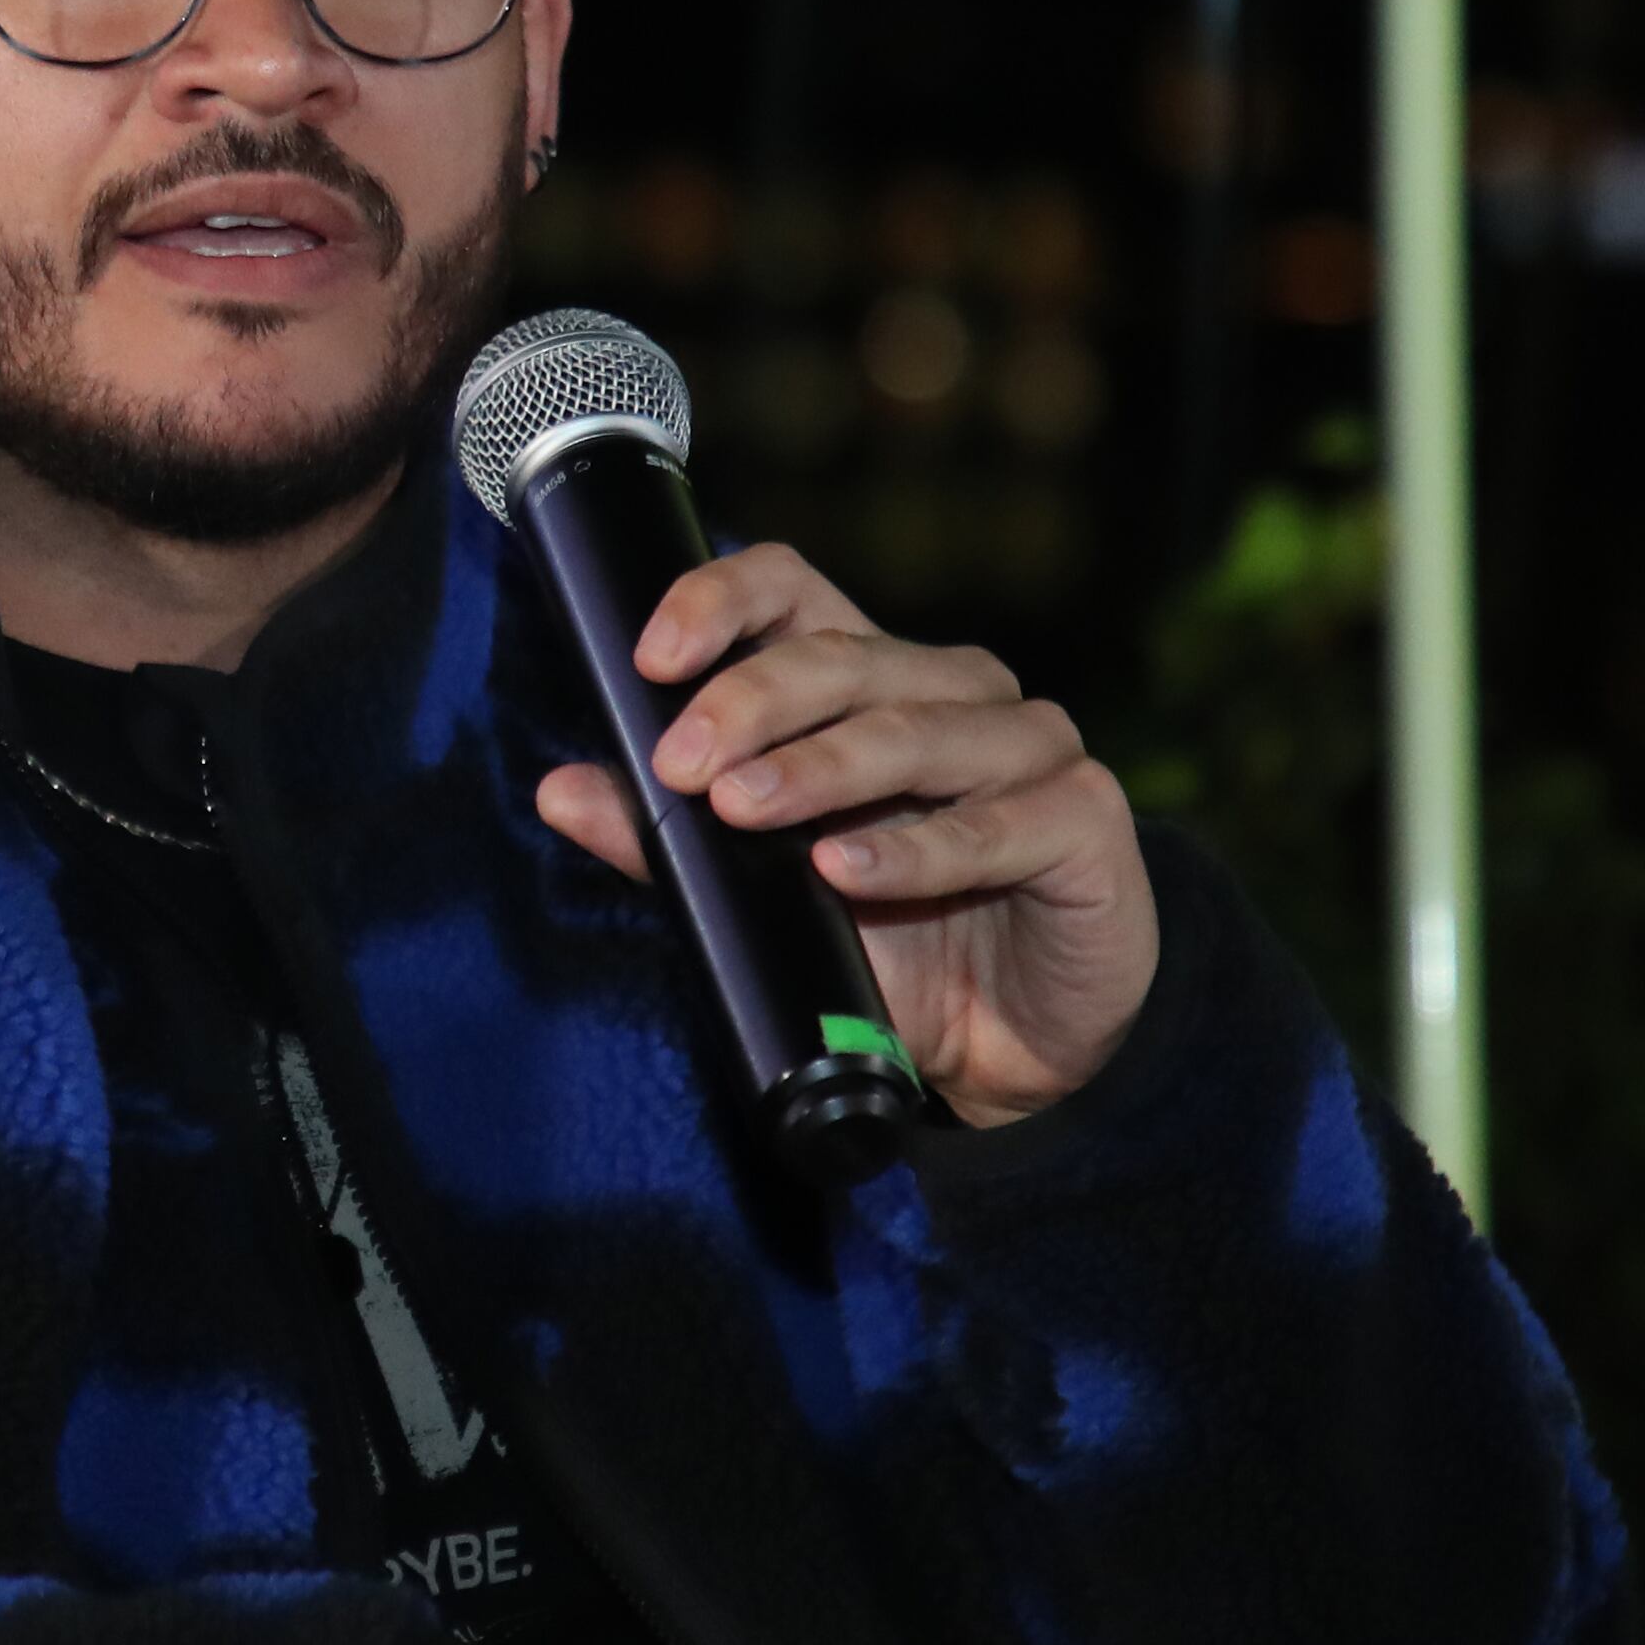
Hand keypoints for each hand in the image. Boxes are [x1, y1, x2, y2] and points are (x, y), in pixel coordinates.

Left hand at [533, 544, 1158, 1124]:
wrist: (1018, 1052)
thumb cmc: (895, 948)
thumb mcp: (764, 896)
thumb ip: (667, 840)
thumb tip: (559, 789)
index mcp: (875, 677)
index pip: (795, 592)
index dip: (722, 602)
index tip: (650, 659)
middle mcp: (956, 691)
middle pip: (846, 656)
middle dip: (750, 704)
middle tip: (681, 765)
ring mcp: (1031, 748)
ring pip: (914, 730)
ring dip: (820, 767)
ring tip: (744, 807)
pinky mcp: (1084, 821)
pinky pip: (995, 826)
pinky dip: (916, 852)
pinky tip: (848, 870)